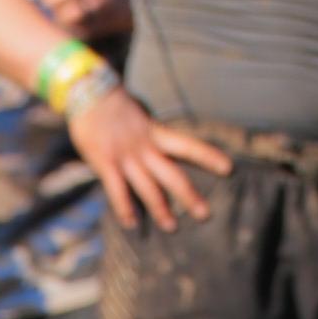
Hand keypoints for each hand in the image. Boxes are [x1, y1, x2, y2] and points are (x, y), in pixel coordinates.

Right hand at [69, 85, 231, 233]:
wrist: (88, 91)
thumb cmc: (115, 107)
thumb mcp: (141, 118)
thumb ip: (151, 138)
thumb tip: (163, 154)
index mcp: (156, 133)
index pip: (188, 146)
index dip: (209, 156)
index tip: (229, 169)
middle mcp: (145, 146)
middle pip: (172, 174)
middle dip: (189, 195)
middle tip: (205, 214)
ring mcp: (125, 155)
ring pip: (148, 187)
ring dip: (161, 209)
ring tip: (172, 227)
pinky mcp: (105, 162)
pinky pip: (117, 190)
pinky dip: (125, 208)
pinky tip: (133, 224)